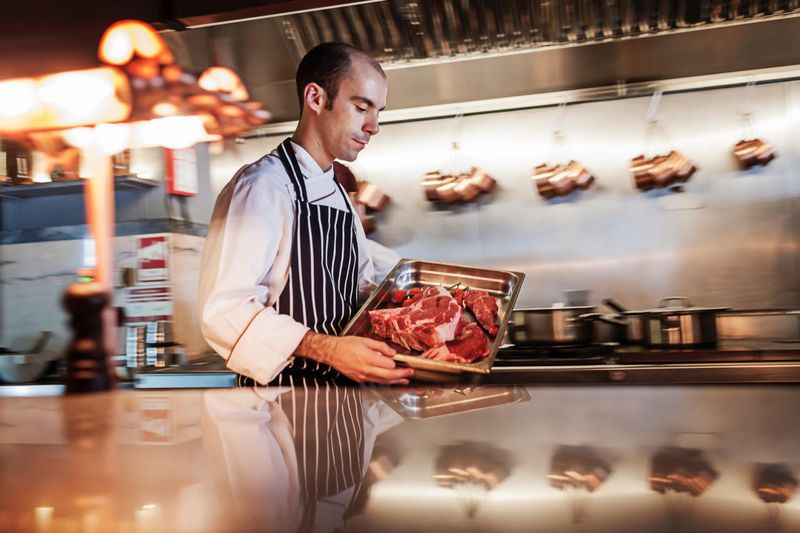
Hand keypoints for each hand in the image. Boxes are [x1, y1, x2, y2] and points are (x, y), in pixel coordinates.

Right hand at [297, 332, 413, 384]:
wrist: (331, 352)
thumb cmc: (346, 345)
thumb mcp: (365, 340)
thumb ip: (380, 347)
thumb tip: (392, 353)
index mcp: (368, 358)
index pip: (388, 365)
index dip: (396, 363)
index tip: (401, 360)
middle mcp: (366, 370)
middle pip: (388, 376)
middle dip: (401, 375)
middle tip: (410, 373)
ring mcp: (362, 376)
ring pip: (382, 382)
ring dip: (395, 381)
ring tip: (405, 380)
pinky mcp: (359, 380)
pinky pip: (375, 382)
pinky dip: (384, 381)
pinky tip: (390, 380)